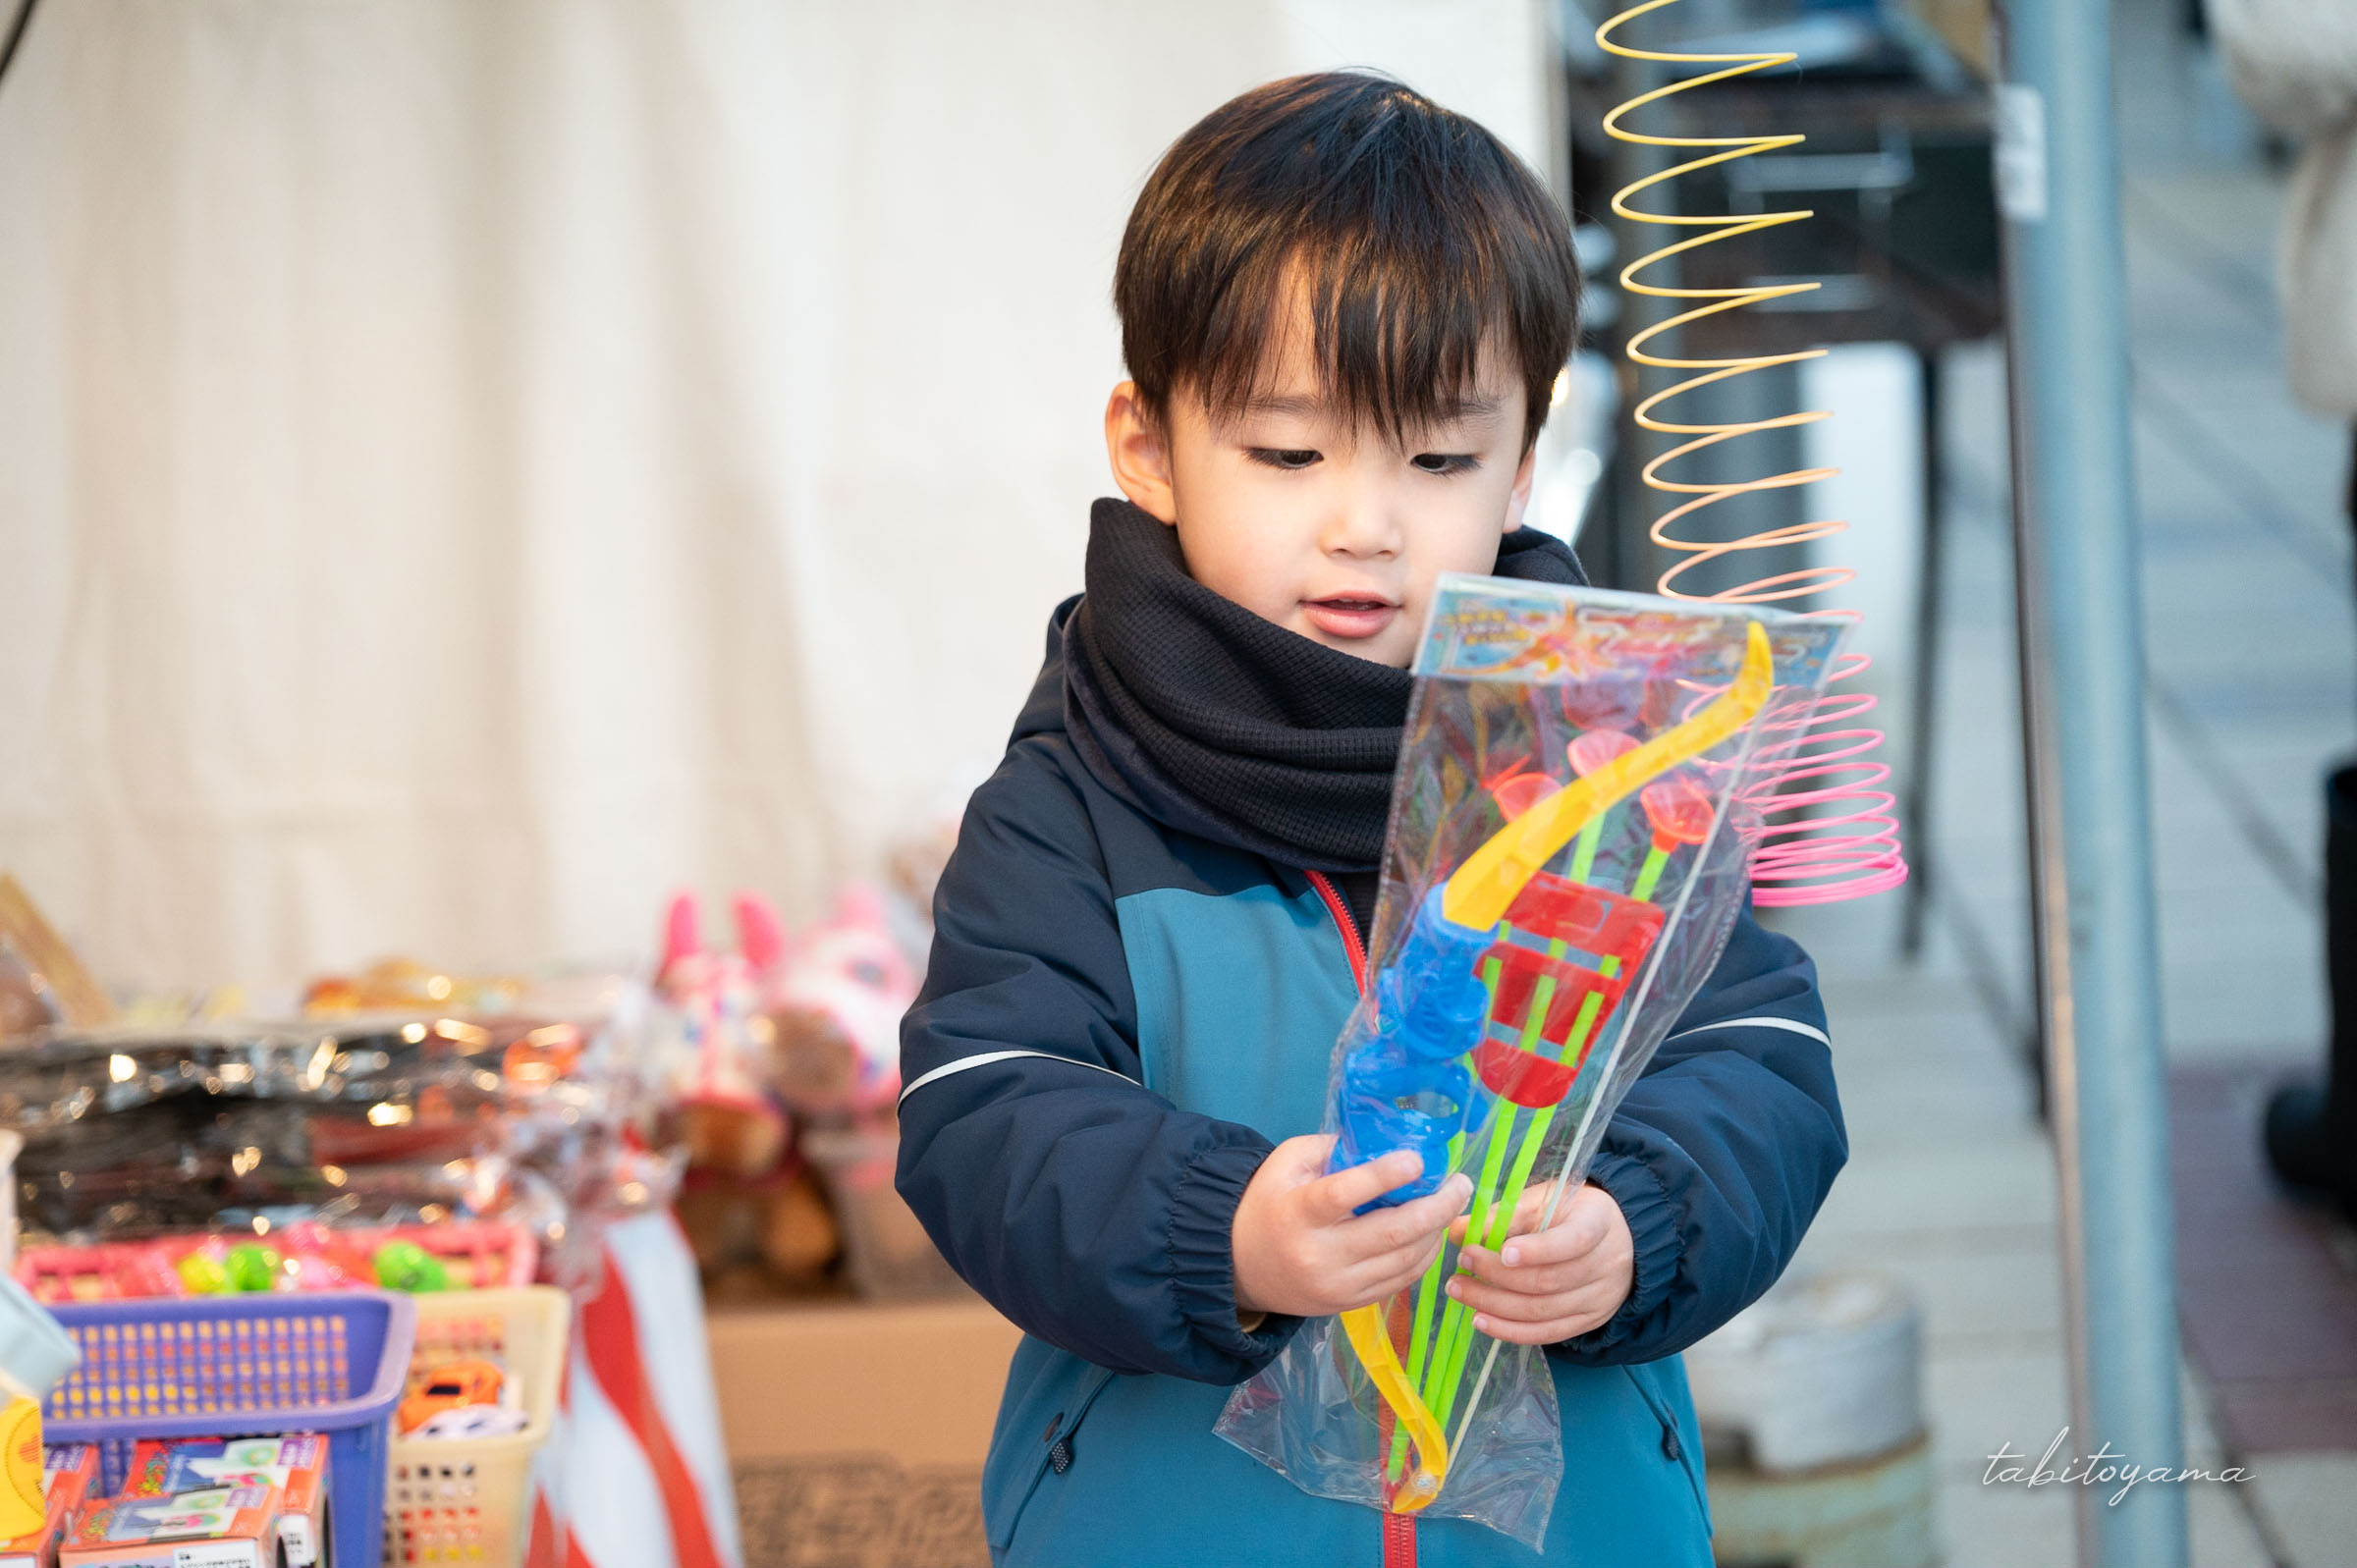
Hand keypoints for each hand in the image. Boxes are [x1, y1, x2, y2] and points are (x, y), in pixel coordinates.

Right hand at [1232, 1136, 1473, 1318]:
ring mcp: (1338, 1285)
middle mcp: (1320, 1255)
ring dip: (1437, 1230)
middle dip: (1436, 1206)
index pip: (1346, 1194)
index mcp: (1298, 1213)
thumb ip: (1331, 1148)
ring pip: (1405, 1260)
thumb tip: (1384, 1139)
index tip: (1418, 1159)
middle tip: (1460, 1182)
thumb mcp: (1286, 1163)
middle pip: (1391, 1233)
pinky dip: (1424, 1256)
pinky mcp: (1350, 1304)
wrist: (1241, 1267)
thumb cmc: (1267, 1204)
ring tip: (1452, 1202)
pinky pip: (1401, 1281)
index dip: (1385, 1175)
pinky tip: (1433, 1232)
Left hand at [1444, 1180, 1632, 1344]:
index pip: (1574, 1241)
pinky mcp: (1586, 1322)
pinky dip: (1509, 1330)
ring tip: (1459, 1289)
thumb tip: (1457, 1229)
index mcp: (1599, 1223)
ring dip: (1495, 1304)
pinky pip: (1546, 1334)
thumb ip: (1505, 1214)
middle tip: (1462, 1261)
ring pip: (1542, 1310)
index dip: (1539, 1250)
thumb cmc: (1571, 1213)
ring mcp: (1598, 1299)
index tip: (1503, 1252)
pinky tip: (1480, 1319)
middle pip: (1549, 1280)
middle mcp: (1605, 1265)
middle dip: (1498, 1275)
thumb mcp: (1546, 1200)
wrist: (1616, 1240)